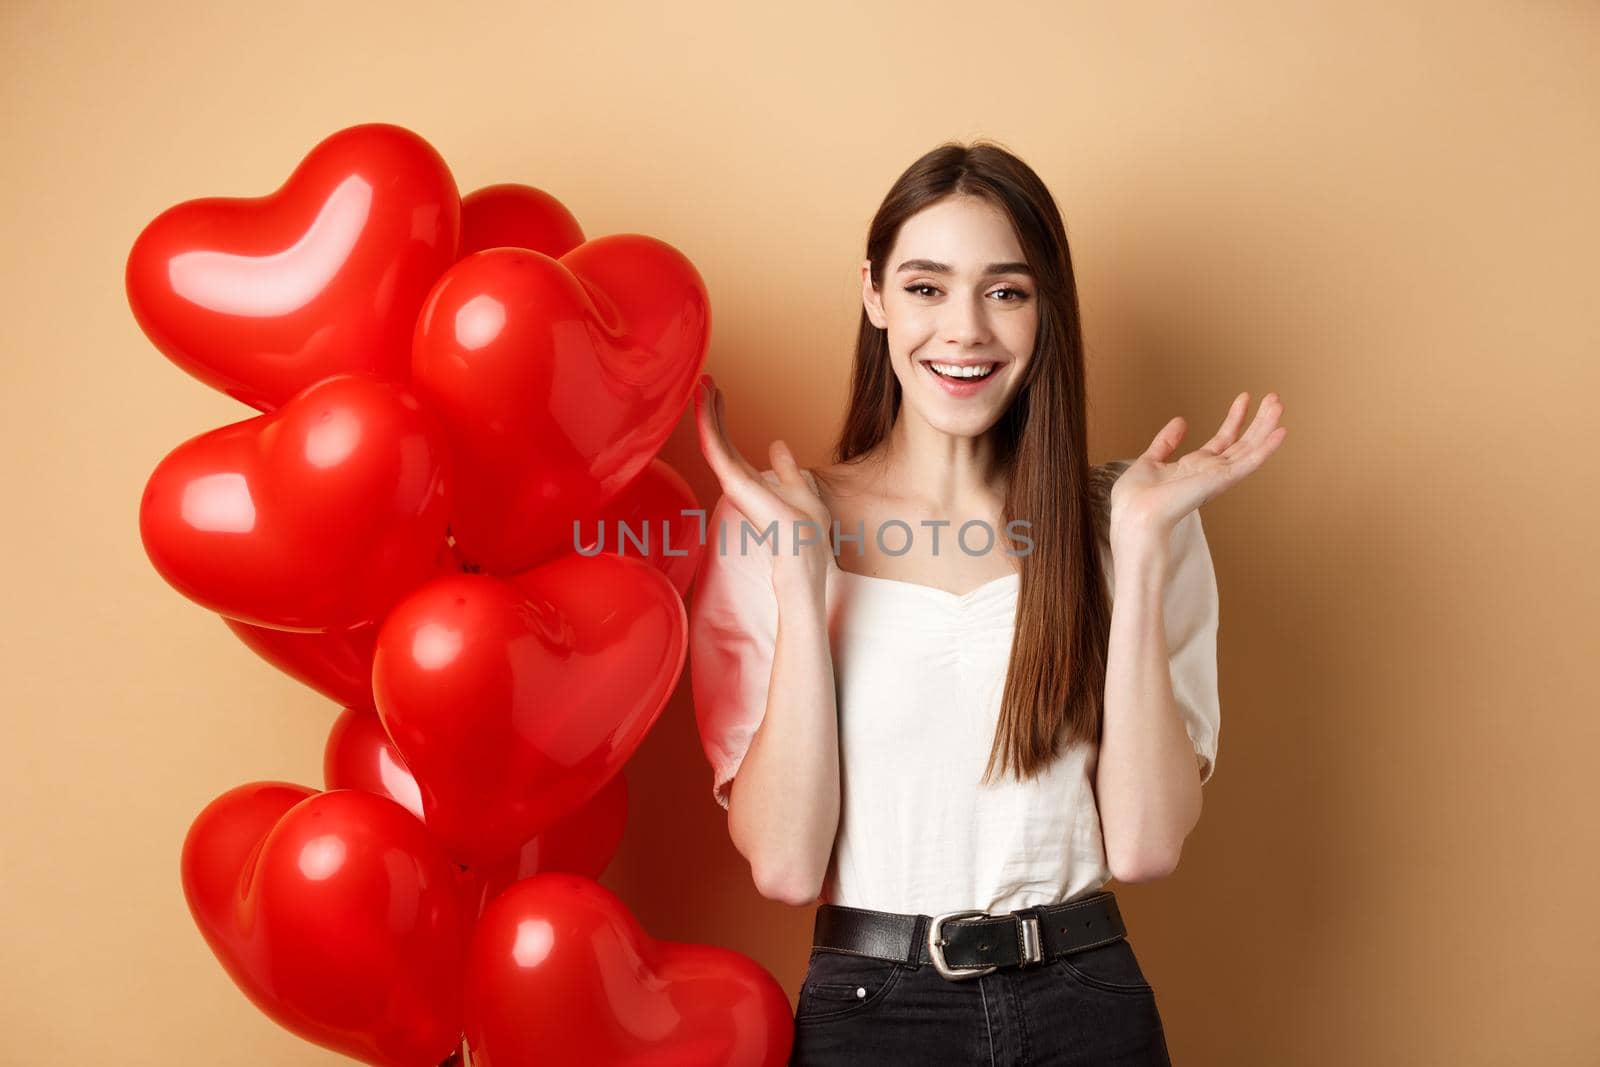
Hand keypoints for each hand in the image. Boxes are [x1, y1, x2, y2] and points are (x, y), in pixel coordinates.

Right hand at [694, 373, 834, 575]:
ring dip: (704, 411)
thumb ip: (787, 468)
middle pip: (716, 439)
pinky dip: (706, 422)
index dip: (722, 418)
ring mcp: (731, 481)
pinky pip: (714, 446)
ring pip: (711, 439)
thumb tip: (778, 445)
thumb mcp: (800, 487)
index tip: (719, 394)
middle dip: (709, 410)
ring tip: (701, 384)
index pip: (729, 444)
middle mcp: (736, 481)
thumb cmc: (805, 529)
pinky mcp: (732, 481)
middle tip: (704, 381)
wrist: (806, 548)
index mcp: (749, 481)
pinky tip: (703, 401)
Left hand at [1109, 391, 1286, 543]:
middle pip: (1242, 443)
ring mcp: (1217, 477)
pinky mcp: (1220, 481)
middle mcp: (1210, 473)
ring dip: (1266, 426)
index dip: (1234, 419)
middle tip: (1274, 397)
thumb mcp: (1150, 461)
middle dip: (1258, 420)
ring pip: (1250, 449)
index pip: (1222, 440)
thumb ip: (1166, 442)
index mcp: (1195, 468)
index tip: (1244, 398)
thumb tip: (1180, 421)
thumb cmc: (1135, 500)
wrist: (1133, 516)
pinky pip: (1248, 463)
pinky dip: (1266, 449)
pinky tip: (1281, 432)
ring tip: (1279, 404)